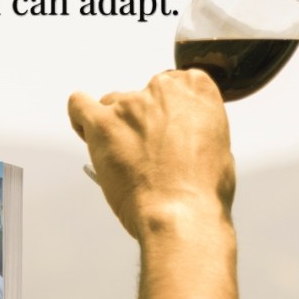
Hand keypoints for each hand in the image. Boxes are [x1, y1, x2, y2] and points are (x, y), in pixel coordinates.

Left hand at [68, 69, 235, 239]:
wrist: (181, 213)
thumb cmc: (201, 189)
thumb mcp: (219, 146)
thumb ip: (196, 128)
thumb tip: (182, 137)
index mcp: (195, 88)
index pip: (173, 84)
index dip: (167, 112)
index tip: (167, 130)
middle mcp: (163, 89)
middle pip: (141, 95)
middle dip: (143, 120)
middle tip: (147, 152)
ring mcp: (130, 104)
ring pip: (112, 105)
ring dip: (115, 126)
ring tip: (122, 156)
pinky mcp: (103, 123)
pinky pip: (79, 106)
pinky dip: (80, 117)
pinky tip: (86, 130)